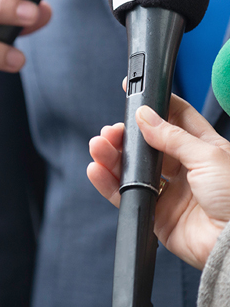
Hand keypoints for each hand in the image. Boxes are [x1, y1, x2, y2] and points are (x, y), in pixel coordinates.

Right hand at [87, 93, 229, 269]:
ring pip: (133, 167)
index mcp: (204, 148)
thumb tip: (144, 116)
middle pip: (147, 143)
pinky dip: (108, 182)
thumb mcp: (208, 156)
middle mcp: (185, 168)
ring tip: (99, 146)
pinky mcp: (157, 213)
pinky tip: (98, 169)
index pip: (175, 117)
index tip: (133, 93)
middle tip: (112, 130)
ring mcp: (170, 191)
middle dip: (126, 133)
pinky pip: (126, 194)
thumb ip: (172, 136)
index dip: (154, 104)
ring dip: (113, 154)